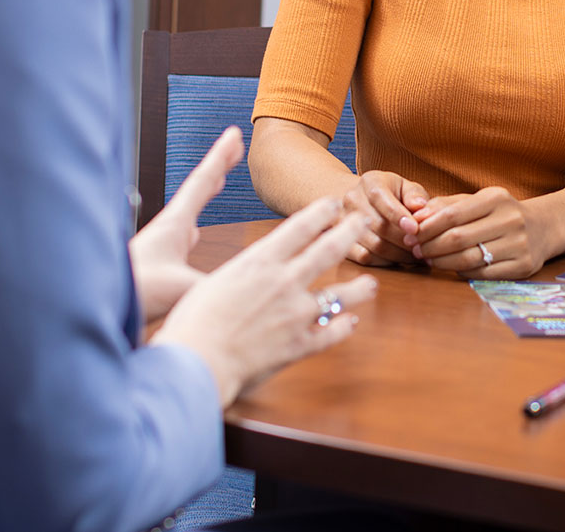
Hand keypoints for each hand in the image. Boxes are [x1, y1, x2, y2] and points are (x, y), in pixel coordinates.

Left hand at [132, 126, 240, 327]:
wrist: (93, 303)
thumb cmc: (135, 292)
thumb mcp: (182, 287)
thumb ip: (213, 288)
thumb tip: (237, 290)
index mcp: (174, 225)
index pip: (202, 182)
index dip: (220, 157)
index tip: (233, 134)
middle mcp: (167, 228)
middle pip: (197, 189)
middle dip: (217, 167)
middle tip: (233, 148)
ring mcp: (160, 244)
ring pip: (189, 210)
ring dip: (205, 194)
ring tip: (216, 183)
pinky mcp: (156, 262)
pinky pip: (182, 234)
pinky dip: (193, 225)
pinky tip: (192, 235)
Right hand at [153, 198, 375, 406]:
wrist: (198, 360)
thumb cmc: (193, 321)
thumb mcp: (216, 282)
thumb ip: (243, 274)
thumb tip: (252, 271)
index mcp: (260, 261)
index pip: (299, 227)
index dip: (321, 212)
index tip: (334, 203)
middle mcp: (284, 282)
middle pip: (327, 250)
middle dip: (350, 232)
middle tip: (365, 221)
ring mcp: (296, 314)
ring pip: (338, 295)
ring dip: (358, 288)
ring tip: (371, 284)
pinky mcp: (299, 345)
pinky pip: (329, 334)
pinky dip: (342, 328)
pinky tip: (350, 324)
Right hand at [342, 170, 429, 266]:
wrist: (365, 201)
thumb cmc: (393, 195)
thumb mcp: (406, 188)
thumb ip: (414, 195)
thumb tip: (420, 207)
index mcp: (370, 181)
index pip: (380, 197)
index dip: (398, 215)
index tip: (415, 229)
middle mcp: (352, 199)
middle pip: (378, 225)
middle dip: (404, 239)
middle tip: (422, 247)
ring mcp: (343, 221)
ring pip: (373, 244)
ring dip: (398, 254)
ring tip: (415, 255)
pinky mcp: (342, 241)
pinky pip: (364, 257)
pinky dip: (385, 262)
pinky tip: (398, 260)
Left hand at [402, 186, 554, 278]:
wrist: (544, 227)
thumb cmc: (500, 213)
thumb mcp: (477, 201)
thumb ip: (445, 206)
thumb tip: (415, 216)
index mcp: (496, 198)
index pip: (452, 215)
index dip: (427, 228)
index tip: (411, 234)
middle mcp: (511, 219)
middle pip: (458, 238)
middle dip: (431, 246)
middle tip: (416, 250)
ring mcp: (519, 244)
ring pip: (469, 259)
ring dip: (442, 262)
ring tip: (429, 260)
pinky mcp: (523, 266)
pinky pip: (483, 274)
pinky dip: (462, 272)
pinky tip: (452, 268)